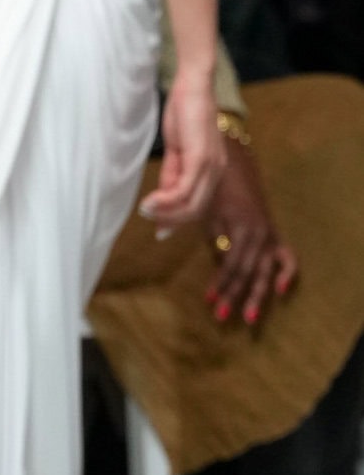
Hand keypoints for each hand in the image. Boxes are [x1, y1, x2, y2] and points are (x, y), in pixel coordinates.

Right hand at [140, 72, 224, 231]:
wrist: (193, 86)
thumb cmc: (185, 113)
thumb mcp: (176, 149)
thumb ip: (172, 174)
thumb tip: (162, 198)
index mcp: (212, 170)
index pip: (198, 205)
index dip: (178, 220)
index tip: (159, 230)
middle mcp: (217, 171)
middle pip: (197, 210)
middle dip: (171, 220)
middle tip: (149, 219)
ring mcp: (211, 166)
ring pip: (192, 204)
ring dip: (167, 213)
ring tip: (146, 210)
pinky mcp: (201, 159)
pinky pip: (185, 190)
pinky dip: (166, 200)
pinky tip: (150, 201)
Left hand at [202, 135, 297, 326]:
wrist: (233, 158)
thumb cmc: (213, 184)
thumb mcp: (204, 208)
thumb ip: (201, 230)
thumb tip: (188, 247)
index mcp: (241, 226)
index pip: (231, 264)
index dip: (221, 284)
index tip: (209, 300)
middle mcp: (259, 232)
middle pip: (248, 271)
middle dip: (235, 295)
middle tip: (222, 315)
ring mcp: (268, 233)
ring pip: (263, 269)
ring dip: (256, 294)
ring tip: (248, 317)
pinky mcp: (272, 231)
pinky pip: (285, 255)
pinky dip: (286, 272)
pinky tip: (281, 289)